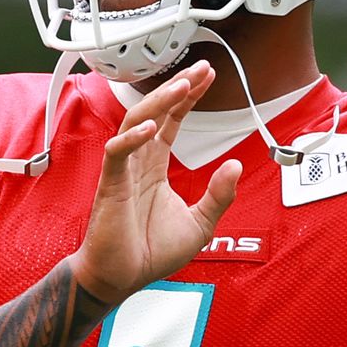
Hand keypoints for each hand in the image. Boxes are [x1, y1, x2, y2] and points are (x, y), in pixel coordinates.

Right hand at [72, 60, 244, 304]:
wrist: (121, 279)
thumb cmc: (150, 252)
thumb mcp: (200, 224)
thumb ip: (218, 195)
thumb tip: (235, 166)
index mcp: (154, 166)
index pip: (172, 121)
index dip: (188, 98)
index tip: (207, 77)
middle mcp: (138, 162)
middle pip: (155, 112)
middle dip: (177, 88)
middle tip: (201, 68)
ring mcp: (122, 170)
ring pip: (135, 123)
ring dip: (158, 103)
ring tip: (182, 86)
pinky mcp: (111, 185)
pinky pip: (117, 153)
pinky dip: (132, 138)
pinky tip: (150, 127)